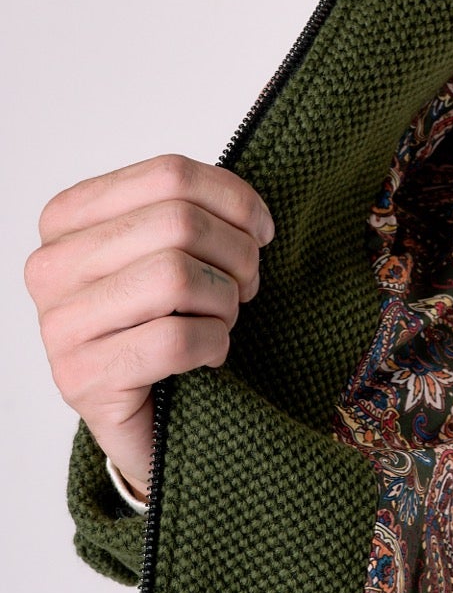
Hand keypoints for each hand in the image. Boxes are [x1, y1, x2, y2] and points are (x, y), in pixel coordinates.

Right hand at [26, 154, 274, 502]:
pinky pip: (173, 340)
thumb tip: (253, 213)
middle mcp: (51, 265)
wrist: (143, 419)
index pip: (168, 174)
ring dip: (224, 302)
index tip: (262, 232)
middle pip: (178, 222)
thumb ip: (193, 212)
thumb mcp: (172, 251)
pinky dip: (213, 344)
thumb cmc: (163, 324)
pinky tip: (210, 355)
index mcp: (67, 218)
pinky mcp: (81, 379)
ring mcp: (59, 324)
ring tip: (222, 321)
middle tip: (246, 288)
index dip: (234, 200)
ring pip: (175, 276)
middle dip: (236, 256)